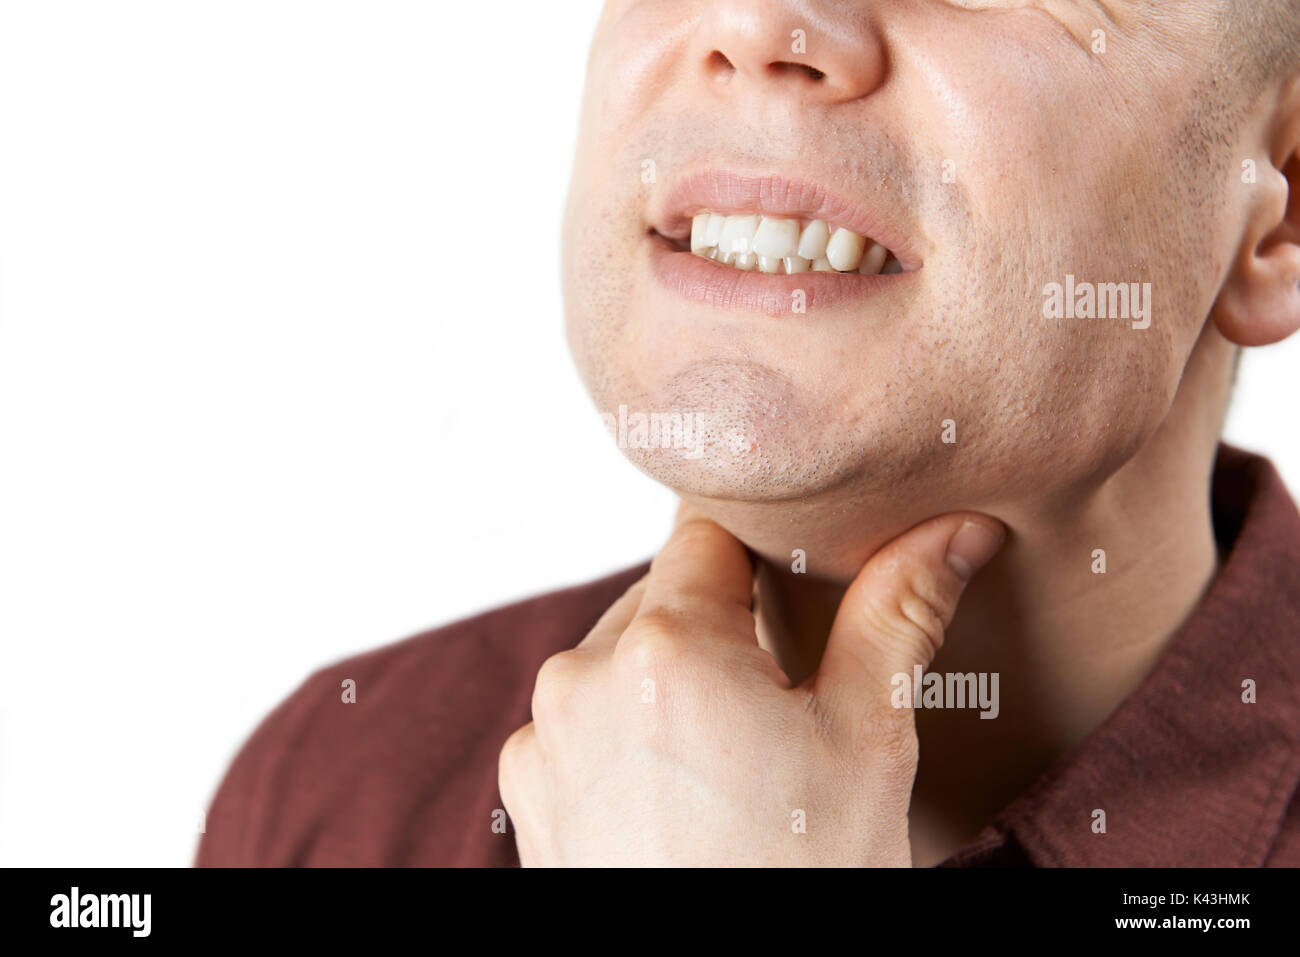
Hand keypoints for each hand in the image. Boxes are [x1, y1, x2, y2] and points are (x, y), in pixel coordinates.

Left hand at [498, 505, 1005, 865]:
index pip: (707, 531)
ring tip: (733, 752)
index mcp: (667, 646)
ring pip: (618, 658)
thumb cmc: (801, 880)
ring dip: (670, 678)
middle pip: (663, 597)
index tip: (796, 582)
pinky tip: (679, 788)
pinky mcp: (524, 791)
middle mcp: (580, 677)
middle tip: (783, 690)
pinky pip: (580, 721)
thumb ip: (898, 615)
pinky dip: (625, 732)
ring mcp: (541, 738)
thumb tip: (954, 531)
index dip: (760, 549)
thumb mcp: (867, 741)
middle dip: (722, 624)